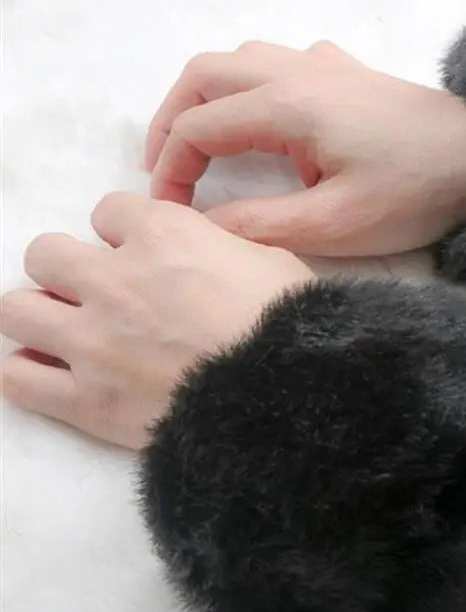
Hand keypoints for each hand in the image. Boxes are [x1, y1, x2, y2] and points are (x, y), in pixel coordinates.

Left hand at [1, 193, 313, 448]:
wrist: (290, 399)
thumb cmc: (291, 326)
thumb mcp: (270, 261)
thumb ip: (221, 246)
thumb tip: (204, 252)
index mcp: (163, 235)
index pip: (109, 211)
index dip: (123, 231)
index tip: (137, 251)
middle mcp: (115, 279)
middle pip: (46, 254)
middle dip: (69, 269)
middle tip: (99, 292)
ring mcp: (93, 341)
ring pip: (16, 309)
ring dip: (42, 315)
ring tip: (71, 331)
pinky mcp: (87, 400)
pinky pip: (17, 378)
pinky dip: (29, 372)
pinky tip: (54, 372)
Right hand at [146, 41, 465, 255]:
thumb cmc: (413, 194)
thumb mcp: (334, 225)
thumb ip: (260, 225)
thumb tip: (204, 227)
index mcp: (286, 106)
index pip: (196, 127)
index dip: (170, 171)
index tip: (170, 214)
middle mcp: (295, 70)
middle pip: (203, 76)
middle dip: (171, 121)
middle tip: (165, 171)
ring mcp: (322, 63)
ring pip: (238, 61)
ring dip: (206, 99)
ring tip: (199, 146)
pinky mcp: (345, 71)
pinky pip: (278, 61)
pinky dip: (249, 87)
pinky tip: (266, 121)